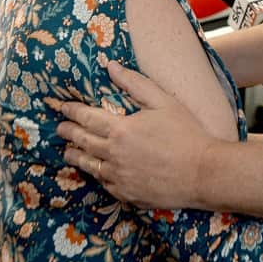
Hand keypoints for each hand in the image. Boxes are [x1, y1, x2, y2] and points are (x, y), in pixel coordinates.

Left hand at [53, 61, 213, 209]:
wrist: (202, 172)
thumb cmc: (186, 134)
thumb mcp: (164, 101)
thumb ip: (135, 83)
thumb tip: (111, 67)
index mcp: (121, 130)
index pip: (87, 118)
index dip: (72, 111)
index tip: (62, 107)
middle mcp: (114, 155)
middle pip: (83, 142)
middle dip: (68, 132)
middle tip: (60, 127)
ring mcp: (119, 178)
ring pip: (89, 166)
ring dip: (76, 156)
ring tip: (68, 151)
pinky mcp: (127, 194)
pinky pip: (105, 184)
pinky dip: (97, 175)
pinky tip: (96, 171)